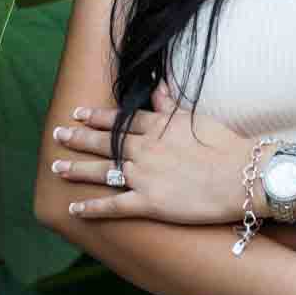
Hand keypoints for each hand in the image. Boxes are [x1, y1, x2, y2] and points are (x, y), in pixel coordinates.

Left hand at [50, 83, 249, 222]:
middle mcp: (144, 148)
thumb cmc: (224, 146)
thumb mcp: (196, 118)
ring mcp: (144, 175)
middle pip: (104, 142)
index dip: (97, 116)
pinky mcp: (149, 202)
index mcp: (157, 126)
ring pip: (101, 171)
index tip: (78, 112)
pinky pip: (113, 206)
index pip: (120, 119)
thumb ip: (171, 105)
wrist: (239, 175)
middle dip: (78, 138)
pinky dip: (92, 208)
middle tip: (57, 135)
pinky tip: (74, 209)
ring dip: (76, 169)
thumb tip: (158, 85)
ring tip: (55, 168)